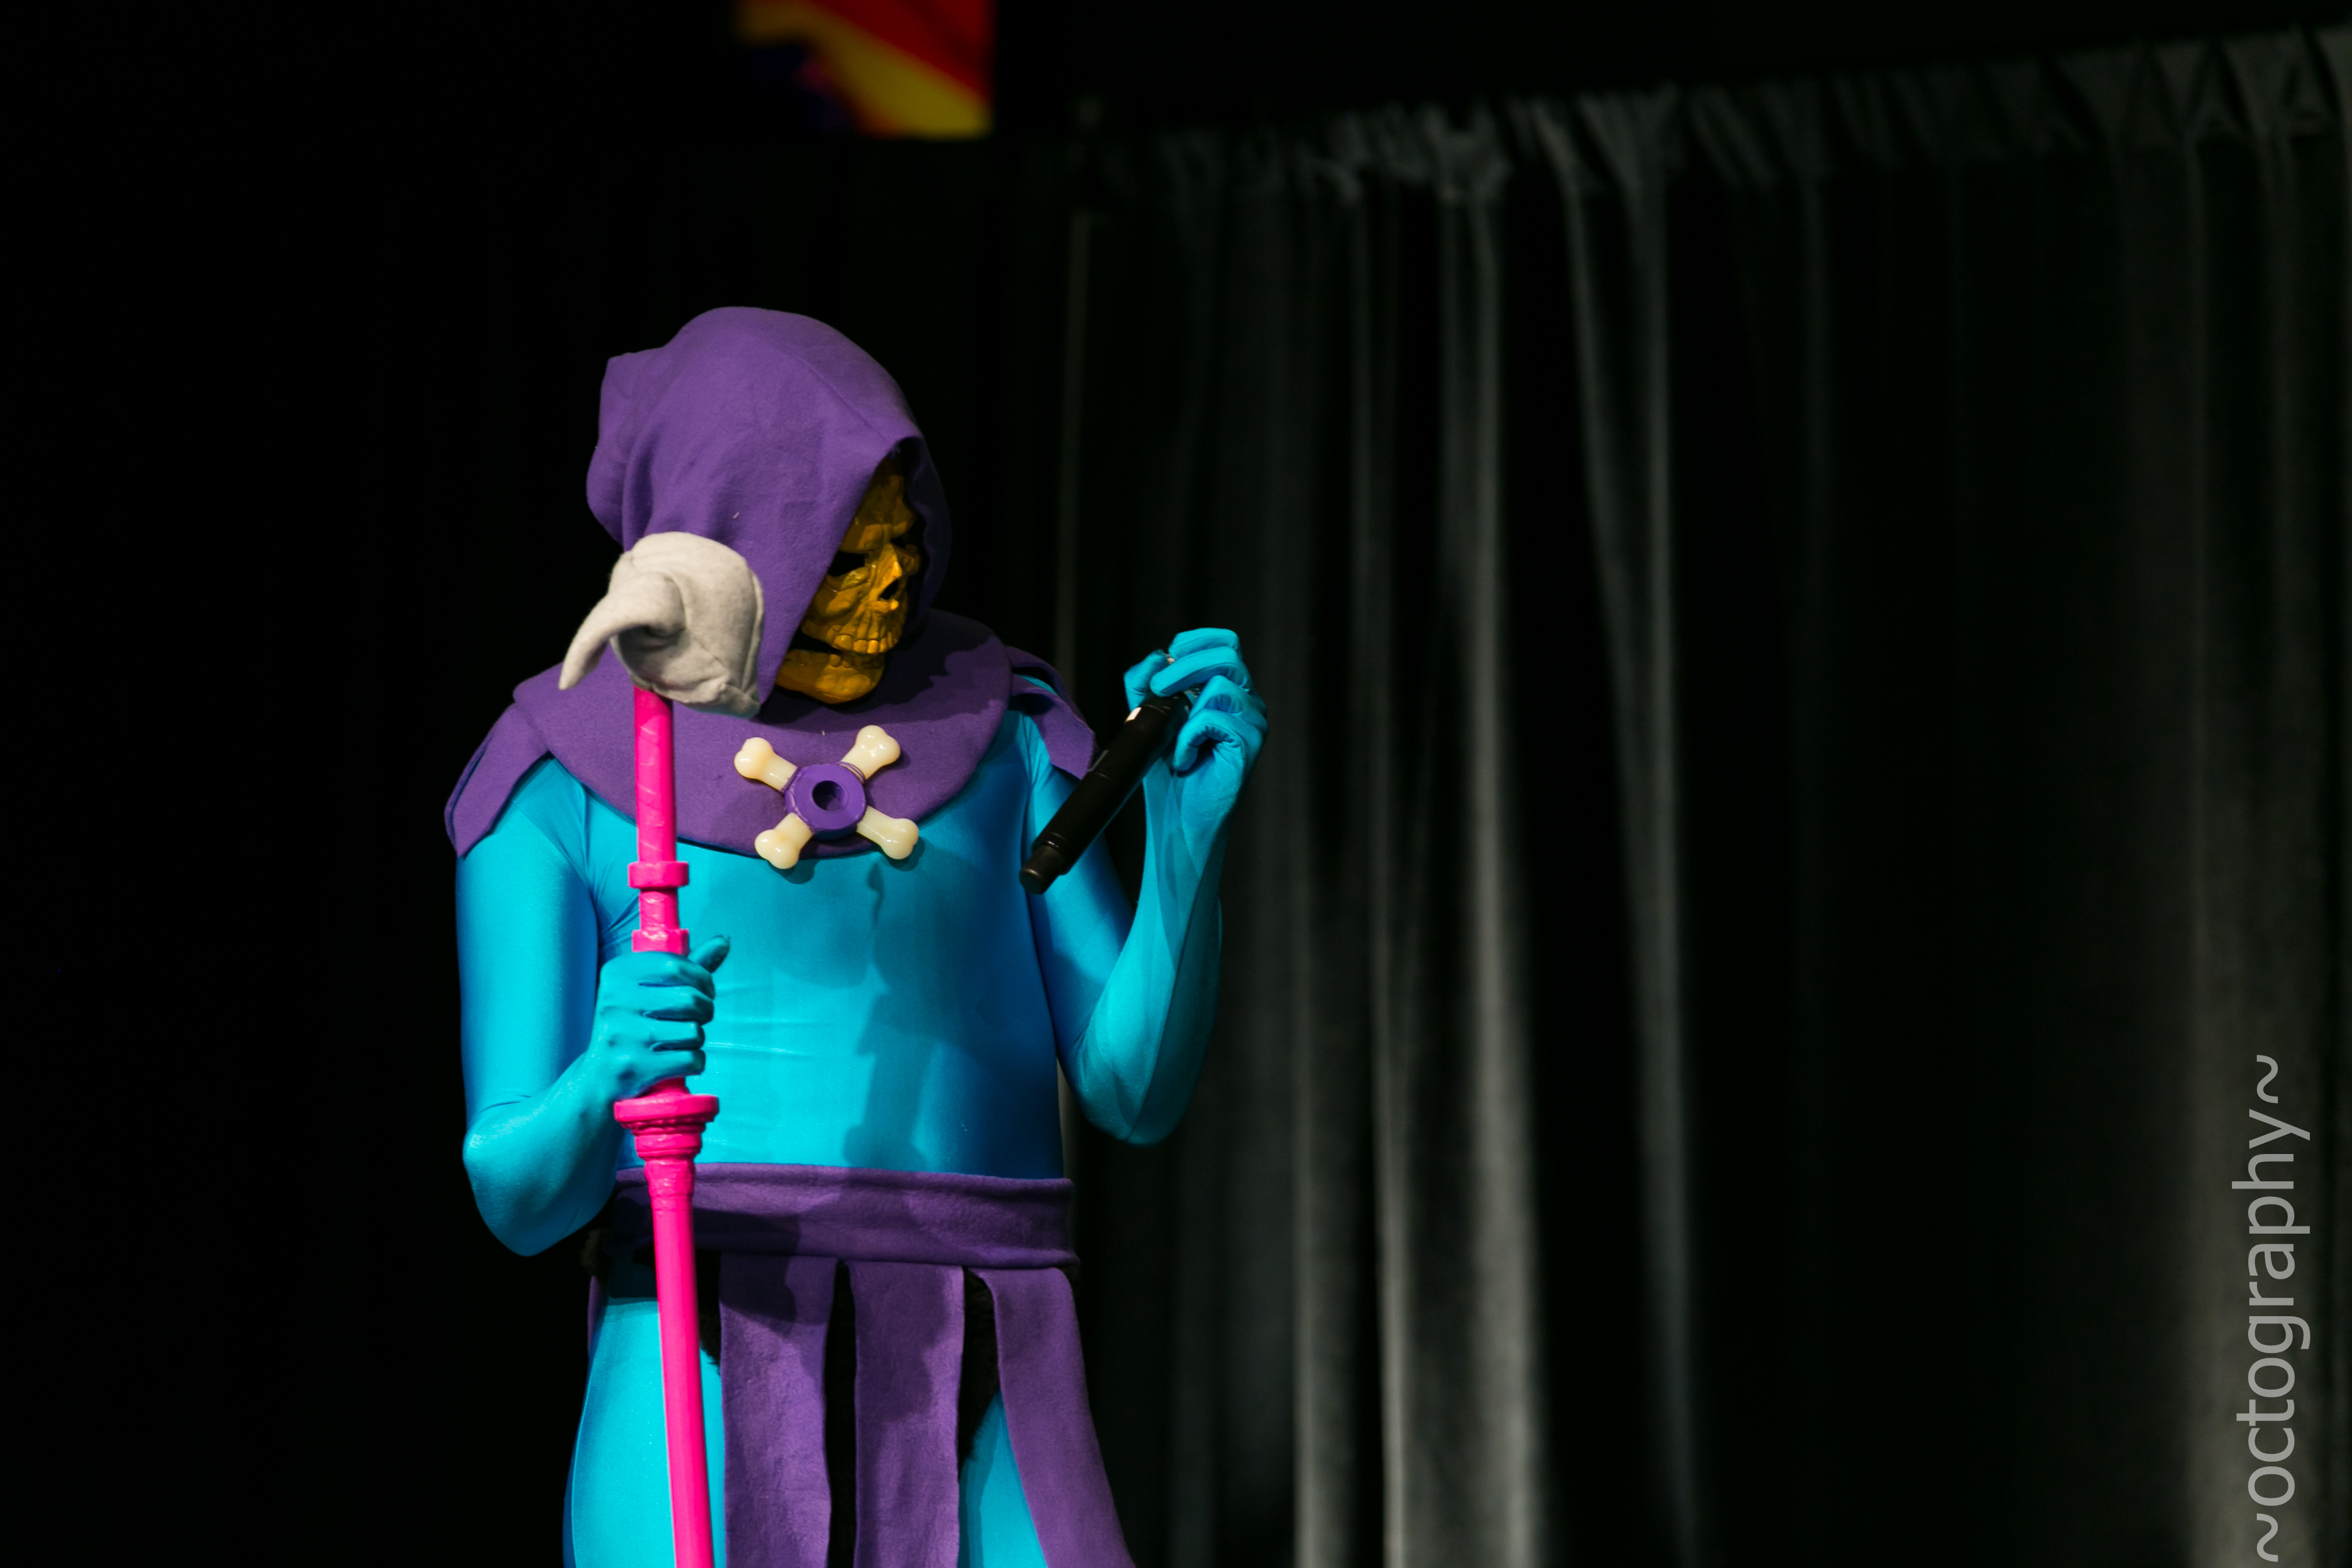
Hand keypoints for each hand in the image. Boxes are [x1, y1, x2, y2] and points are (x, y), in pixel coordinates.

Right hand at [586, 935, 729, 1100]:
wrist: (597, 1076)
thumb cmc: (632, 1026)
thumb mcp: (648, 990)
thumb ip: (686, 966)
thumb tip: (723, 941)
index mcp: (617, 974)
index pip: (676, 965)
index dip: (703, 979)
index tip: (704, 991)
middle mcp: (615, 1001)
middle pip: (690, 999)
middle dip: (706, 1011)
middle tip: (698, 1018)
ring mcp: (622, 1035)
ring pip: (694, 1032)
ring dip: (697, 1039)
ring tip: (681, 1041)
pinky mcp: (633, 1067)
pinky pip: (690, 1060)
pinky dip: (695, 1063)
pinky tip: (678, 1061)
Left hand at [1122, 628, 1267, 859]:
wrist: (1179, 818)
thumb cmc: (1166, 770)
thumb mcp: (1148, 717)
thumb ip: (1145, 683)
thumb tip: (1157, 655)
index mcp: (1228, 687)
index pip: (1225, 641)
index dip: (1194, 640)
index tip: (1166, 660)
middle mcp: (1247, 700)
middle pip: (1227, 654)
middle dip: (1184, 666)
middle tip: (1157, 691)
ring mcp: (1254, 721)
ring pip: (1221, 684)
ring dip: (1185, 710)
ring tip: (1173, 741)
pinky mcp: (1252, 743)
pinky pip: (1215, 718)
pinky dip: (1188, 738)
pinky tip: (1184, 760)